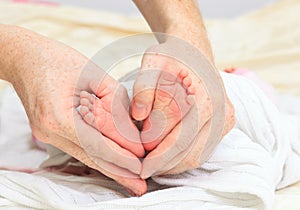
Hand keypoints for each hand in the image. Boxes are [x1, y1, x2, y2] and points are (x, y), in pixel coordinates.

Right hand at [1, 26, 146, 194]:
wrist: (26, 58)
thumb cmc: (58, 60)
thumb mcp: (93, 74)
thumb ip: (114, 102)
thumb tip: (132, 129)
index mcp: (59, 115)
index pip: (97, 144)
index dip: (121, 155)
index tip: (141, 163)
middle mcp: (50, 131)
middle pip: (91, 157)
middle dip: (118, 172)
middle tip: (139, 186)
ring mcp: (48, 135)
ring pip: (85, 157)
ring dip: (109, 168)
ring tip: (130, 181)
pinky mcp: (51, 133)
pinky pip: (79, 148)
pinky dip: (98, 156)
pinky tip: (112, 164)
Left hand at [131, 38, 234, 177]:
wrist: (194, 50)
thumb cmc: (171, 57)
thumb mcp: (152, 64)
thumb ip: (144, 89)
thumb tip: (140, 116)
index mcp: (204, 99)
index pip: (175, 140)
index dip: (154, 156)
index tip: (138, 164)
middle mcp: (220, 112)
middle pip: (187, 153)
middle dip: (162, 165)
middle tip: (143, 168)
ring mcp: (225, 119)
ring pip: (196, 156)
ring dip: (173, 165)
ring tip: (153, 163)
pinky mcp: (225, 123)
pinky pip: (203, 150)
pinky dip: (183, 157)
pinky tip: (167, 155)